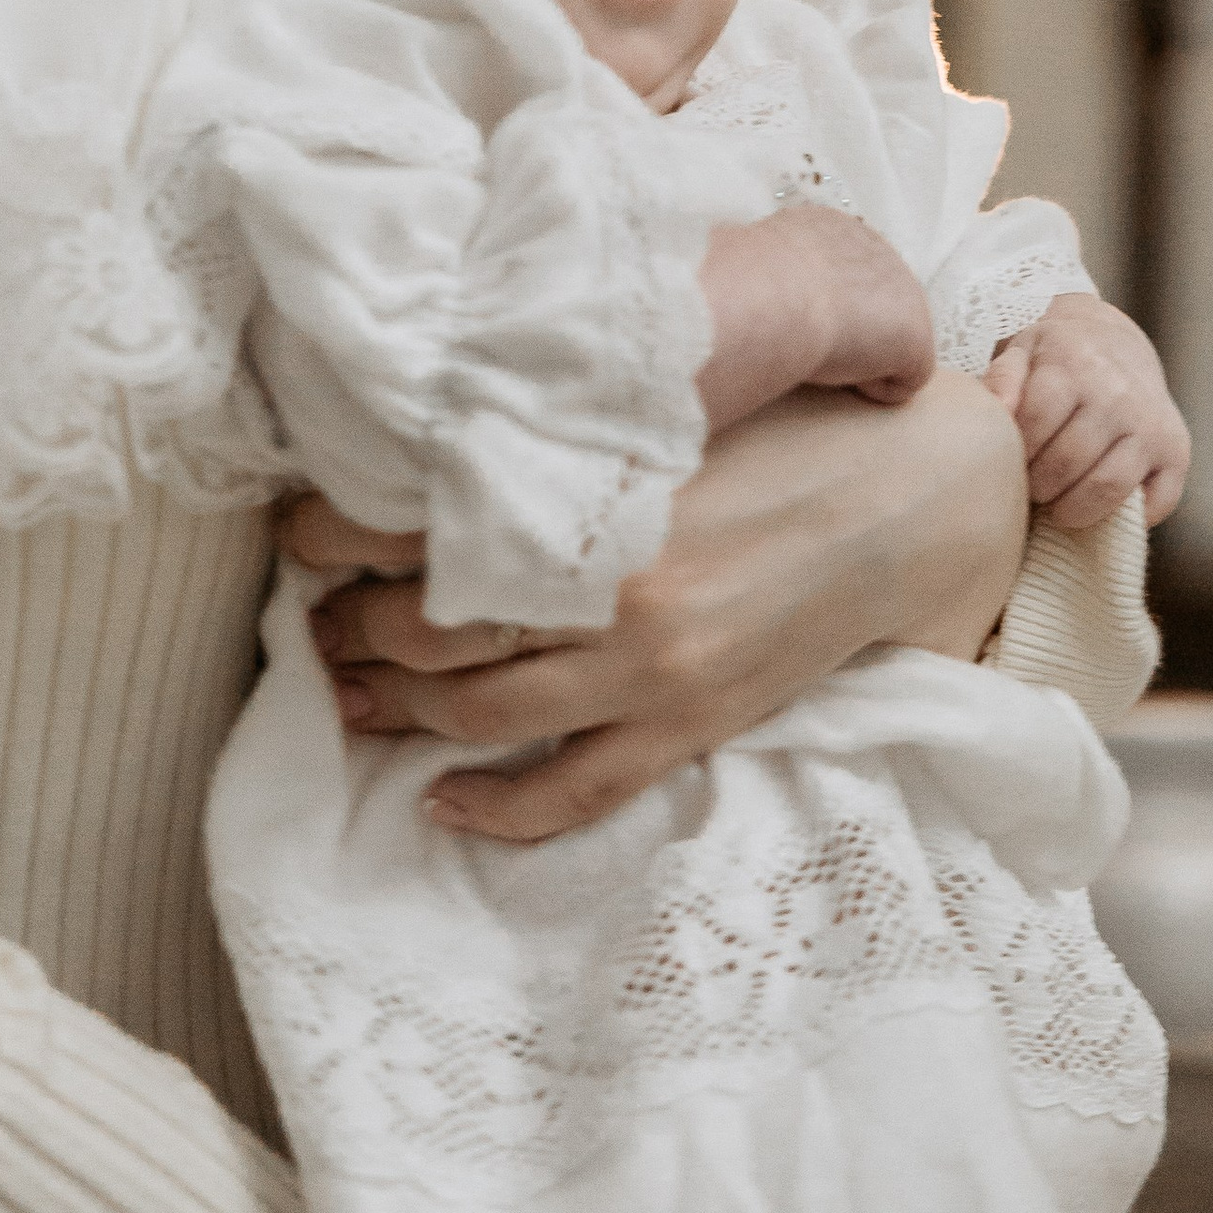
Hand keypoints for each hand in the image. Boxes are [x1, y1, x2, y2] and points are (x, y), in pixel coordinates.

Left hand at [282, 369, 1027, 843]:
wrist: (916, 495)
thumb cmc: (794, 426)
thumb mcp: (674, 404)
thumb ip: (570, 425)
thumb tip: (442, 429)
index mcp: (596, 492)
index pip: (418, 521)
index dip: (333, 532)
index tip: (296, 531)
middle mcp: (608, 589)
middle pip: (426, 627)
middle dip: (348, 628)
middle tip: (313, 619)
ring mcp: (647, 670)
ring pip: (472, 712)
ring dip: (391, 709)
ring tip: (347, 692)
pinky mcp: (686, 726)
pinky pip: (568, 792)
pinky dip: (491, 809)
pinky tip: (438, 799)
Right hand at [695, 208, 935, 431]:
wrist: (766, 296)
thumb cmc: (735, 284)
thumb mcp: (734, 264)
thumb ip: (748, 271)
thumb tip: (712, 278)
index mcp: (827, 228)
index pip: (835, 274)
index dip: (814, 308)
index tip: (788, 325)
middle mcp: (874, 248)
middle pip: (869, 307)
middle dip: (846, 334)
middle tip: (803, 352)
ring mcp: (903, 289)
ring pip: (886, 345)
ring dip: (857, 362)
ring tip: (818, 365)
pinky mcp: (918, 335)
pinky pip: (901, 382)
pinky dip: (871, 391)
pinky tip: (841, 380)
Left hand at [982, 291, 1189, 527]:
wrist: (1118, 346)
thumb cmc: (1058, 360)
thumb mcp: (1023, 352)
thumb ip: (1001, 380)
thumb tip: (997, 410)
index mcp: (1076, 364)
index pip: (1034, 423)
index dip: (1013, 453)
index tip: (1008, 461)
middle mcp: (1119, 393)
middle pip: (1065, 462)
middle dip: (1037, 487)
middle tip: (1029, 488)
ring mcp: (1152, 424)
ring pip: (1106, 487)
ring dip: (1071, 509)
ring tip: (1056, 506)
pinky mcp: (1177, 452)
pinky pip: (1154, 504)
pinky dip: (1124, 519)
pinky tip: (1098, 506)